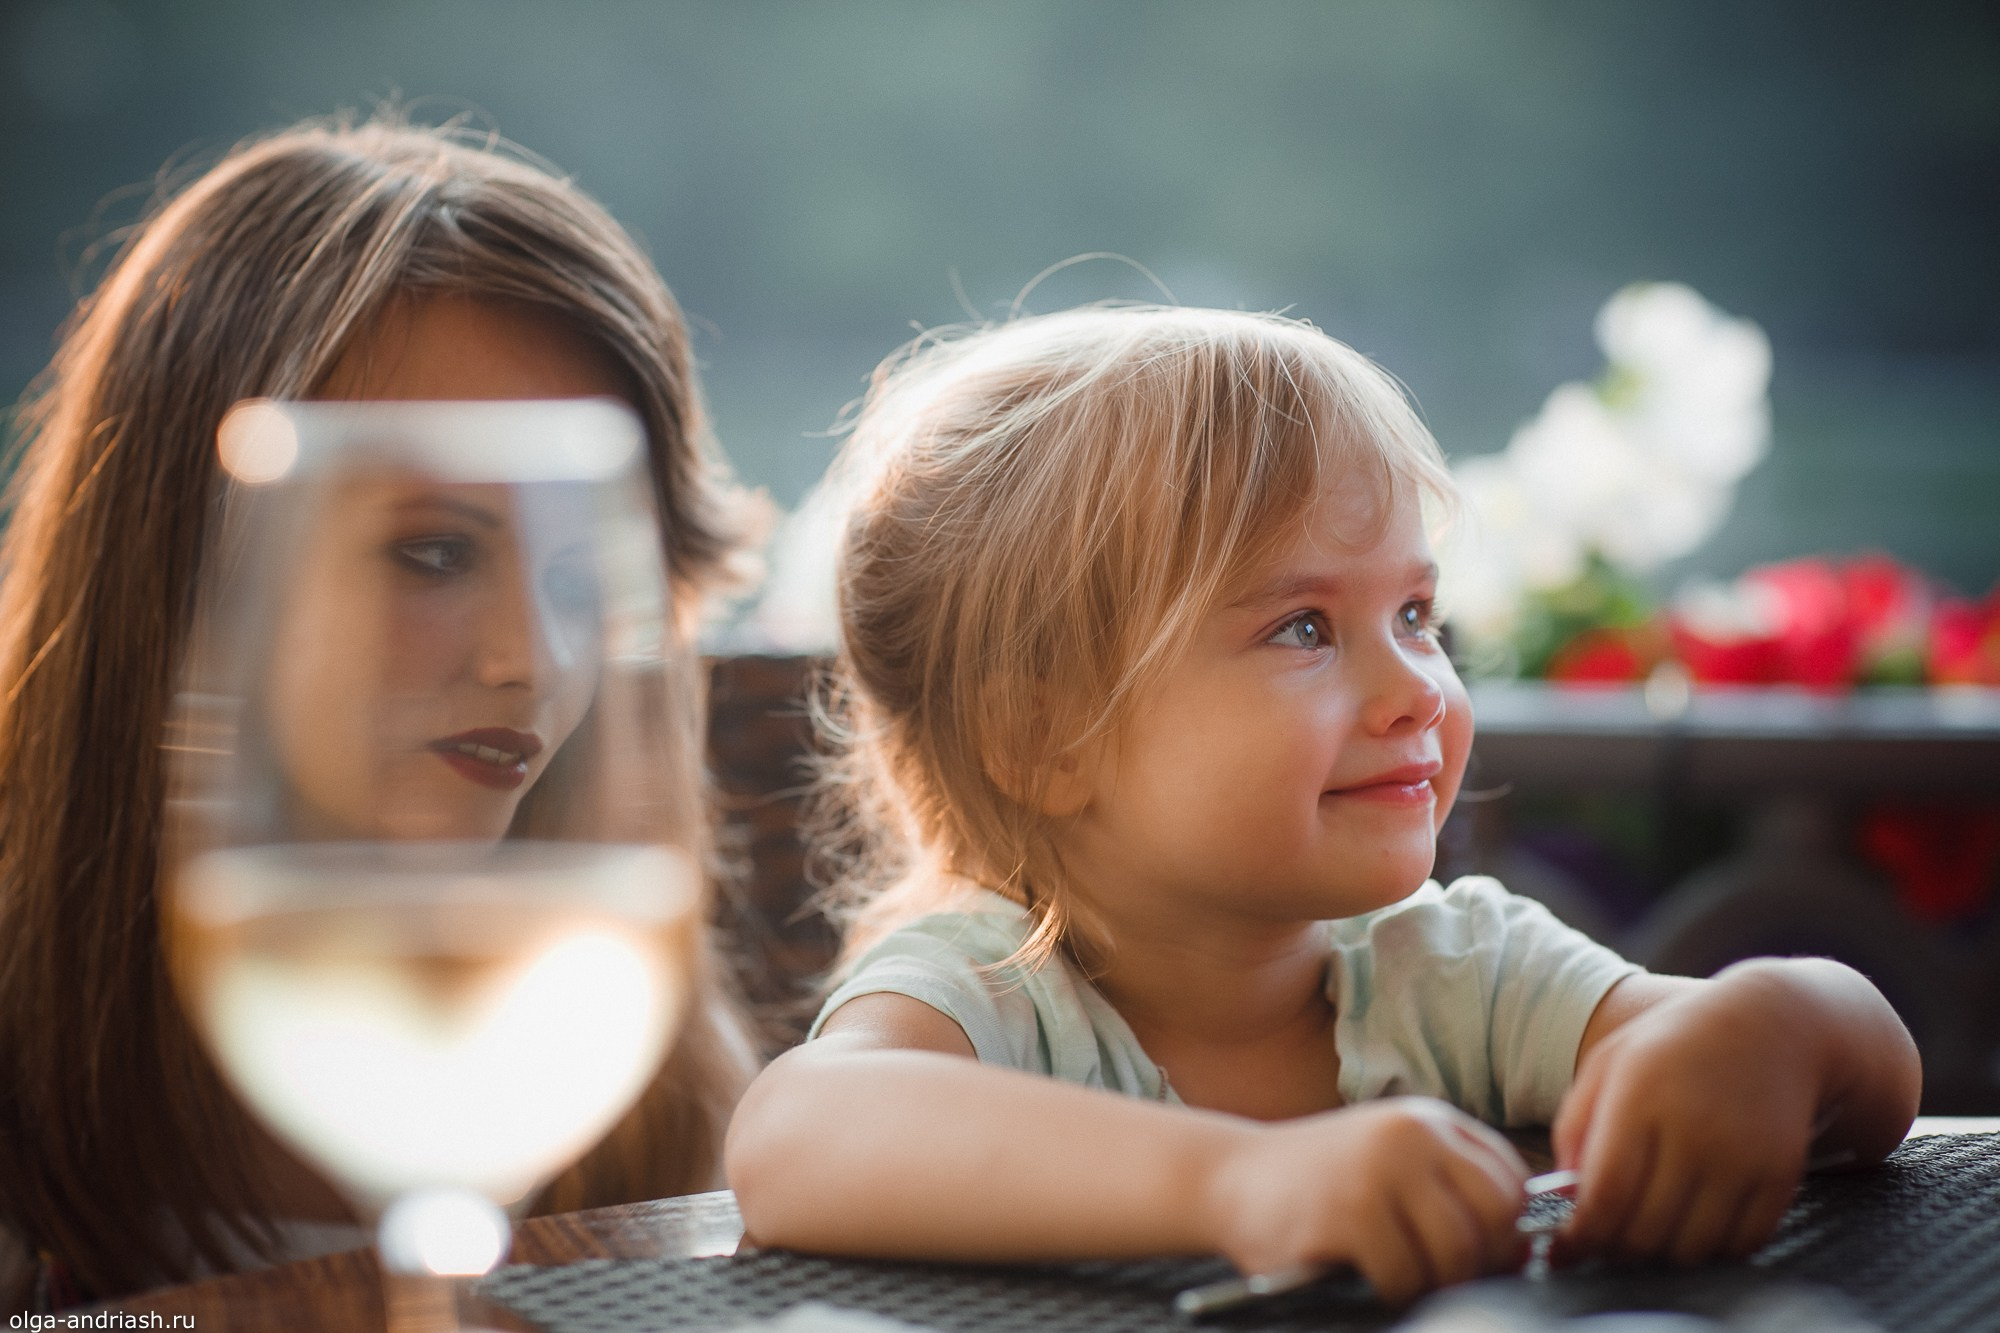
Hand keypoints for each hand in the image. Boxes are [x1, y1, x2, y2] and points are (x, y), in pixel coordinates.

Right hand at [1202, 1096, 1528, 1305]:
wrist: (1229, 1176)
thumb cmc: (1319, 1180)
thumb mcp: (1388, 1157)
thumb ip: (1448, 1183)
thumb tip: (1521, 1245)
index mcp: (1425, 1120)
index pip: (1511, 1181)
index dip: (1508, 1231)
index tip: (1486, 1255)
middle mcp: (1407, 1138)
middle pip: (1494, 1221)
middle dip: (1478, 1264)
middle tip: (1444, 1278)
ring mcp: (1376, 1174)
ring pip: (1454, 1256)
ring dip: (1432, 1284)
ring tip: (1400, 1277)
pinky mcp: (1346, 1216)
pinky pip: (1402, 1277)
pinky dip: (1391, 1292)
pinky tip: (1363, 1276)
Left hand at [1553, 967, 1820, 1265]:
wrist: (1771, 1025)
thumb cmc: (1674, 1044)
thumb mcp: (1609, 1064)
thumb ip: (1575, 1128)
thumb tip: (1566, 1199)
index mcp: (1639, 1097)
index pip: (1605, 1196)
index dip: (1581, 1237)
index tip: (1566, 1250)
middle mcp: (1693, 1129)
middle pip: (1645, 1231)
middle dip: (1615, 1249)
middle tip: (1605, 1241)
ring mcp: (1742, 1155)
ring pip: (1691, 1248)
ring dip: (1663, 1254)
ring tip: (1650, 1229)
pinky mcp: (1782, 1174)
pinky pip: (1742, 1243)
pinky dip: (1714, 1250)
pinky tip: (1696, 1225)